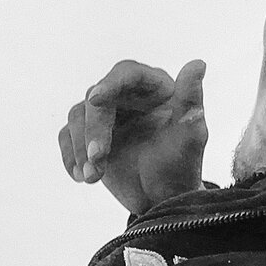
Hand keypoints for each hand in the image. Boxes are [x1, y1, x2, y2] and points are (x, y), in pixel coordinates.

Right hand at [59, 58, 207, 213]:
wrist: (162, 201)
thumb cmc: (181, 168)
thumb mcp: (190, 138)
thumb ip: (191, 102)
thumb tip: (198, 64)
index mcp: (154, 88)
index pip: (128, 74)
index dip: (110, 83)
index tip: (96, 100)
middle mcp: (127, 96)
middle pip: (97, 97)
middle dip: (94, 130)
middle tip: (97, 159)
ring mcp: (106, 115)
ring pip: (78, 115)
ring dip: (80, 147)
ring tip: (92, 177)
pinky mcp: (88, 136)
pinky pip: (67, 136)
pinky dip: (70, 156)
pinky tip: (82, 177)